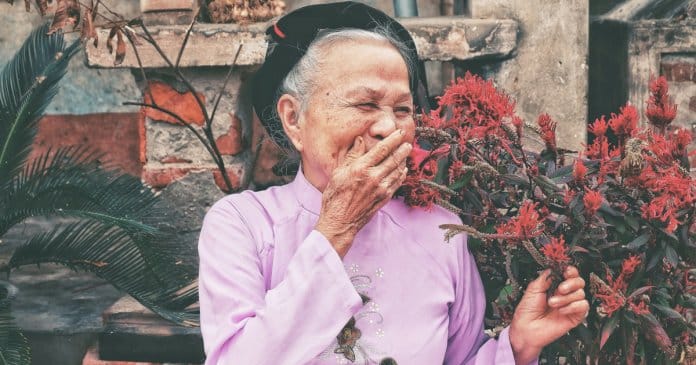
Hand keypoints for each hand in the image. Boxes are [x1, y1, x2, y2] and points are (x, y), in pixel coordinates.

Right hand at [315, 130, 411, 257]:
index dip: (392, 140)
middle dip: (402, 149)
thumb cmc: (335, 197)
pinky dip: (401, 175)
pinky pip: (397, 183)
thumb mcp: (338, 173)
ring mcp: (381, 189)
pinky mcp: (384, 198)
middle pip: (393, 159)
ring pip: (397, 170)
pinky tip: (403, 170)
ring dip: (403, 160)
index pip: (381, 150)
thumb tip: (360, 140)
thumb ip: (352, 156)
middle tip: (407, 142)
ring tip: (406, 153)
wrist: (340, 222)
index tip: (399, 133)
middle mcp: (373, 177)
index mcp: (361, 168)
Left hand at [509, 266, 588, 364]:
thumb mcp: (533, 288)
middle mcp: (564, 294)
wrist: (527, 328)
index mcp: (554, 285)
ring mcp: (570, 304)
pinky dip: (572, 306)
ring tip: (552, 303)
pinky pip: (583, 306)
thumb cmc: (527, 311)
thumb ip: (546, 277)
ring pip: (580, 293)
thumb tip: (555, 268)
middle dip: (570, 283)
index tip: (566, 271)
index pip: (569, 274)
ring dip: (565, 298)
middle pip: (579, 281)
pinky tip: (561, 310)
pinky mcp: (575, 316)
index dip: (570, 271)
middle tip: (560, 289)